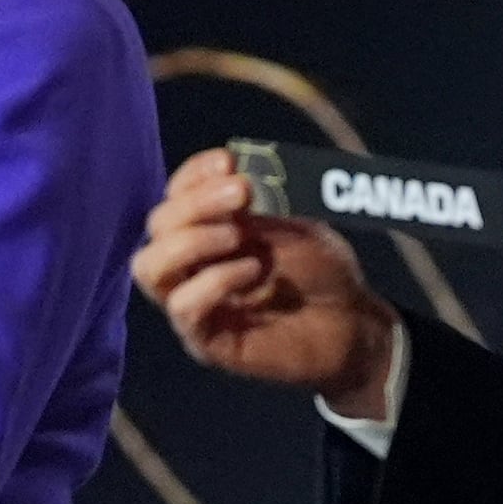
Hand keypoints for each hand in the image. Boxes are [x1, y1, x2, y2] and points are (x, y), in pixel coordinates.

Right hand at [132, 147, 401, 413]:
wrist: (353, 324)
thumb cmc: (323, 272)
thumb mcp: (292, 224)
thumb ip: (254, 205)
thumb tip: (228, 178)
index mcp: (207, 229)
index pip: (175, 194)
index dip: (194, 175)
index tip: (229, 162)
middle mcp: (190, 264)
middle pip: (158, 225)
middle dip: (194, 203)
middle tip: (242, 193)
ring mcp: (193, 303)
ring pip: (150, 268)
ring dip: (189, 241)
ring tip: (236, 234)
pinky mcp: (205, 341)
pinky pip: (183, 307)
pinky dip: (213, 281)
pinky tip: (250, 270)